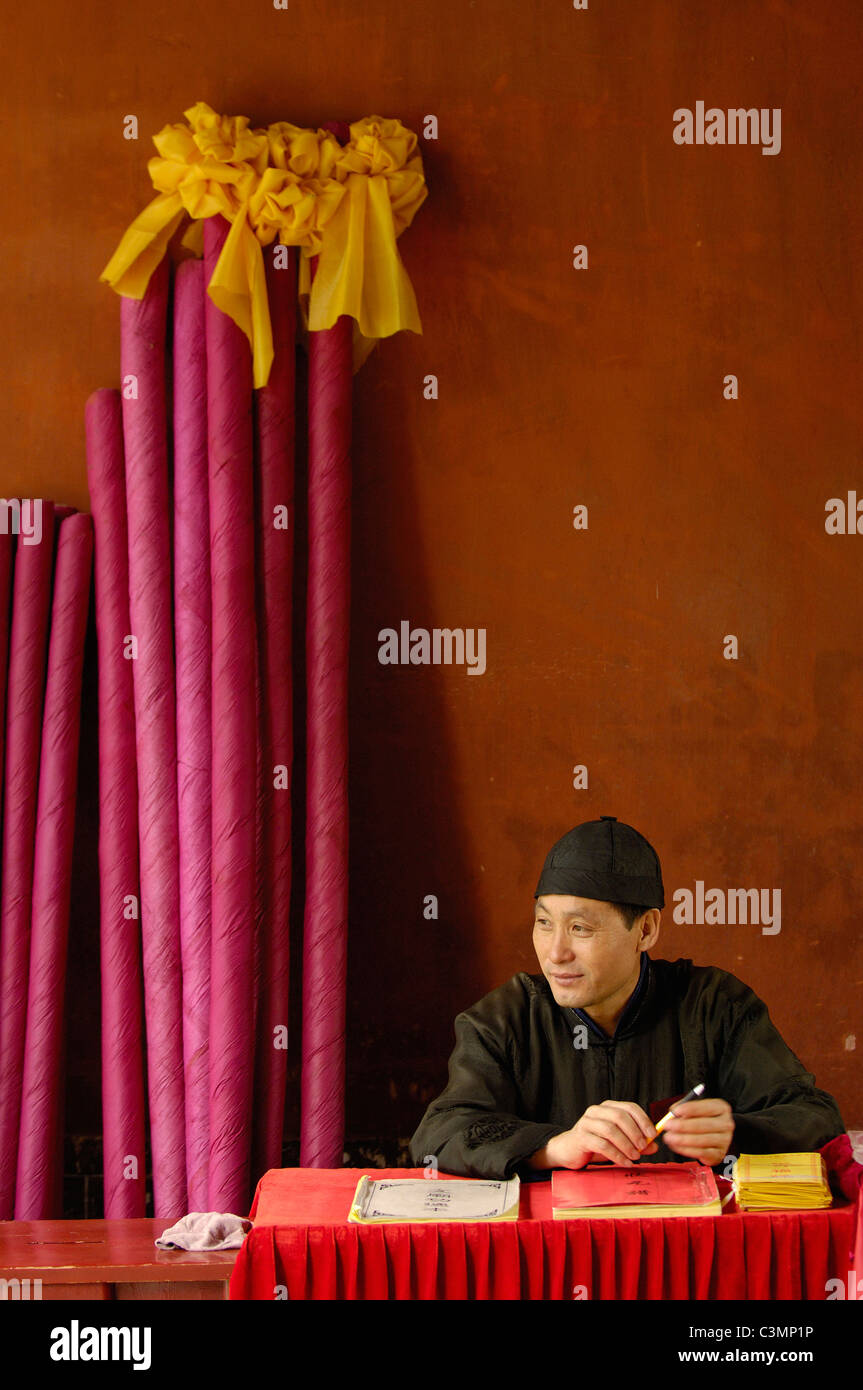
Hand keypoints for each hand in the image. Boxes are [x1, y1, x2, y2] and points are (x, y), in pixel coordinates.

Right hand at [542, 1101, 658, 1168]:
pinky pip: (602, 1145)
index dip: (643, 1120)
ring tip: (635, 1157)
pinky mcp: (581, 1137)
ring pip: (610, 1130)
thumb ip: (636, 1142)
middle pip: (620, 1116)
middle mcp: (596, 1111)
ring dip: (626, 1145)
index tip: (653, 1135)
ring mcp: (587, 1122)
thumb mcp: (618, 1141)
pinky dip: (617, 1155)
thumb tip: (654, 1146)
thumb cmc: (596, 1143)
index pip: (629, 1107)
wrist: (570, 1150)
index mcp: (608, 1107)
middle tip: (643, 1147)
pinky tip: (625, 1162)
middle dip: (635, 1132)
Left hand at [660, 1097, 733, 1165]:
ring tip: (668, 1137)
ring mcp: (724, 1140)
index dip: (688, 1109)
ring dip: (682, 1139)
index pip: (705, 1107)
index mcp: (721, 1108)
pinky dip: (686, 1150)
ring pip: (701, 1140)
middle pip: (703, 1125)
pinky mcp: (719, 1154)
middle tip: (667, 1125)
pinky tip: (676, 1146)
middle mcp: (726, 1124)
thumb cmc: (704, 1120)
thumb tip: (673, 1113)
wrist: (717, 1137)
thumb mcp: (697, 1109)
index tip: (674, 1111)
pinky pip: (701, 1152)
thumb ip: (685, 1108)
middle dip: (682, 1125)